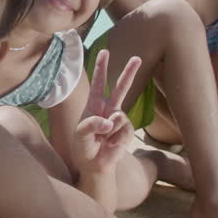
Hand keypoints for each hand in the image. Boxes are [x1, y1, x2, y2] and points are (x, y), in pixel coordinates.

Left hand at [71, 49, 141, 175]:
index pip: (98, 83)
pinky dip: (115, 138)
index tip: (105, 52)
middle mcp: (108, 109)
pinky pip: (122, 130)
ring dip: (108, 129)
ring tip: (102, 140)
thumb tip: (110, 120)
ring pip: (119, 114)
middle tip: (137, 58)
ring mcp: (119, 120)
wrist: (94, 166)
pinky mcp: (127, 132)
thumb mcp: (79, 135)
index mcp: (94, 105)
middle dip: (129, 73)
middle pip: (120, 88)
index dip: (101, 68)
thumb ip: (90, 124)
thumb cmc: (83, 148)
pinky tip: (110, 144)